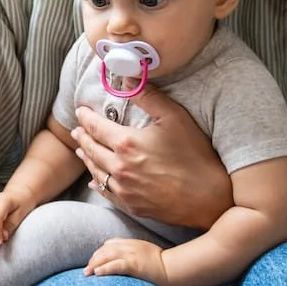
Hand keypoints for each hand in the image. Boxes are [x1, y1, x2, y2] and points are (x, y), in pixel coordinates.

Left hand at [73, 87, 231, 229]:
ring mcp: (124, 190)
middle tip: (77, 130)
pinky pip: (106, 193)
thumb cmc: (196, 156)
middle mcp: (119, 168)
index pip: (96, 127)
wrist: (209, 199)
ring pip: (95, 172)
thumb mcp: (175, 117)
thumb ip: (148, 96)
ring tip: (81, 151)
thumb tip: (127, 79)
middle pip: (91, 149)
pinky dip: (97, 183)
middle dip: (82, 138)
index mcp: (126, 143)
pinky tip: (94, 181)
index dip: (86, 117)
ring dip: (86, 159)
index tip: (80, 111)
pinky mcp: (131, 206)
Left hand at [85, 237, 167, 284]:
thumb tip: (124, 263)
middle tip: (86, 270)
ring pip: (107, 256)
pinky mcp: (135, 265)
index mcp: (133, 243)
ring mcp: (132, 254)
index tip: (94, 262)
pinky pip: (116, 265)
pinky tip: (98, 273)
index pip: (110, 244)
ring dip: (95, 264)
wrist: (175, 269)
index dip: (99, 253)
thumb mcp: (147, 254)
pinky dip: (105, 268)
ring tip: (88, 273)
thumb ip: (135, 254)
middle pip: (105, 250)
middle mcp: (130, 246)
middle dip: (94, 260)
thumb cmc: (163, 265)